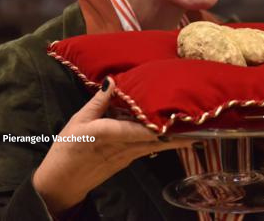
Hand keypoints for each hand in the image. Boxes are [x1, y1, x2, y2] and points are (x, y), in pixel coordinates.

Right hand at [32, 77, 192, 215]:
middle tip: (201, 123)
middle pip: (157, 139)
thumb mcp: (79, 120)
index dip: (162, 124)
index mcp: (110, 133)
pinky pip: (148, 148)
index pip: (142, 129)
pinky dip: (162, 141)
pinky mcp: (128, 160)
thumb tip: (112, 80)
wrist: (62, 182)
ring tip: (197, 129)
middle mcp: (124, 146)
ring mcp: (128, 156)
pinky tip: (172, 134)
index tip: (180, 114)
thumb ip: (98, 101)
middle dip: (179, 132)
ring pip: (157, 146)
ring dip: (175, 139)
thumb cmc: (67, 148)